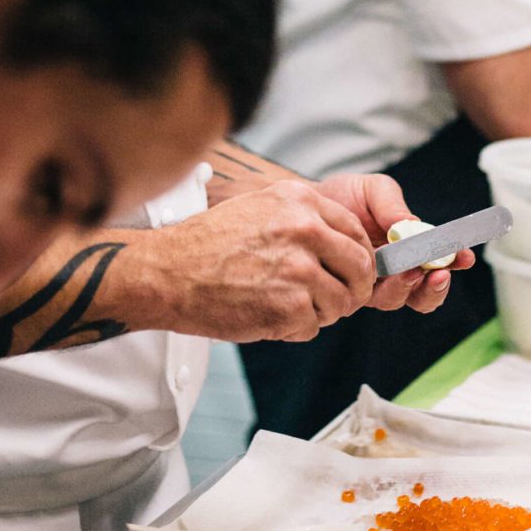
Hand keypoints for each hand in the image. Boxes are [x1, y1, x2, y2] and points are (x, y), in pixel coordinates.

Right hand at [113, 180, 380, 341]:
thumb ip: (304, 218)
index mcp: (300, 201)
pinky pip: (313, 327)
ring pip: (342, 302)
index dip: (358, 257)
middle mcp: (305, 230)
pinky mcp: (290, 307)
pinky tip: (268, 317)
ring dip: (321, 312)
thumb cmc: (209, 244)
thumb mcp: (260, 207)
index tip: (349, 271)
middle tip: (335, 298)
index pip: (357, 231)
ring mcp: (299, 270)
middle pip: (362, 267)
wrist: (169, 273)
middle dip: (353, 288)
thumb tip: (345, 243)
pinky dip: (295, 329)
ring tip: (288, 306)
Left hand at [315, 173, 475, 314]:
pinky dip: (376, 287)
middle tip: (438, 274)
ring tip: (408, 271)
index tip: (464, 256)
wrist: (301, 205)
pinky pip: (364, 299)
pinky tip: (376, 272)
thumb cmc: (342, 197)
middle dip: (434, 287)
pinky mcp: (345, 291)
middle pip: (422, 294)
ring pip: (396, 300)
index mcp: (407, 249)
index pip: (436, 263)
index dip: (453, 263)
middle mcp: (392, 273)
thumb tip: (411, 226)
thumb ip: (393, 205)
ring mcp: (369, 285)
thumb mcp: (373, 190)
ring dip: (407, 288)